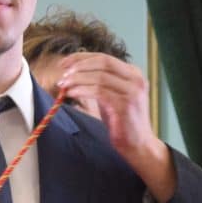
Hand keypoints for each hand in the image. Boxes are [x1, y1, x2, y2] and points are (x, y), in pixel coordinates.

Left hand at [57, 52, 175, 202]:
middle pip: (103, 62)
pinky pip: (99, 92)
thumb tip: (75, 71)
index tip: (65, 63)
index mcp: (133, 73)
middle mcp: (135, 79)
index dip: (82, 58)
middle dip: (79, 65)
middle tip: (63, 73)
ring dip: (77, 79)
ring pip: (99, 76)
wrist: (139, 145)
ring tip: (64, 85)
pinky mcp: (125, 105)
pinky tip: (72, 93)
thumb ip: (101, 82)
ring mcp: (132, 91)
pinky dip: (82, 90)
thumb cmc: (123, 121)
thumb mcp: (113, 95)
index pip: (104, 57)